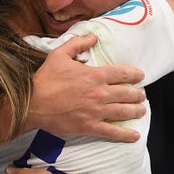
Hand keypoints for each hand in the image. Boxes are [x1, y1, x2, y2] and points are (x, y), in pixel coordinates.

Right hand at [25, 34, 146, 141]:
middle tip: (142, 95)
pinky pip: (113, 132)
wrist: (32, 103)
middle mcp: (100, 93)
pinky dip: (126, 134)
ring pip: (124, 111)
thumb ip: (77, 43)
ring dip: (136, 111)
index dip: (135, 75)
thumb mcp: (59, 54)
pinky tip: (135, 135)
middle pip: (128, 93)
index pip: (123, 73)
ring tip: (142, 110)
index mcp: (95, 75)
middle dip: (138, 94)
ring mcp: (96, 111)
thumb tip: (93, 37)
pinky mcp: (90, 126)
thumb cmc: (45, 79)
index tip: (141, 76)